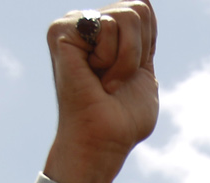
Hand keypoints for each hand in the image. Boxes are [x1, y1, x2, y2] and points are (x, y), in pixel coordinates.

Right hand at [43, 1, 158, 182]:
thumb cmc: (122, 118)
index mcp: (103, 31)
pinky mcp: (62, 31)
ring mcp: (71, 24)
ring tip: (106, 80)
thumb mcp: (143, 68)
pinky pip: (109, 25)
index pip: (143, 8)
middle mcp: (85, 22)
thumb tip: (144, 1)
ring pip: (128, 16)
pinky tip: (94, 76)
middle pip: (138, 7)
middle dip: (139, 50)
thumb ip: (144, 35)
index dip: (147, 44)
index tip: (129, 74)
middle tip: (117, 79)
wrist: (104, 141)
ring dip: (127, 58)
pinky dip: (113, 58)